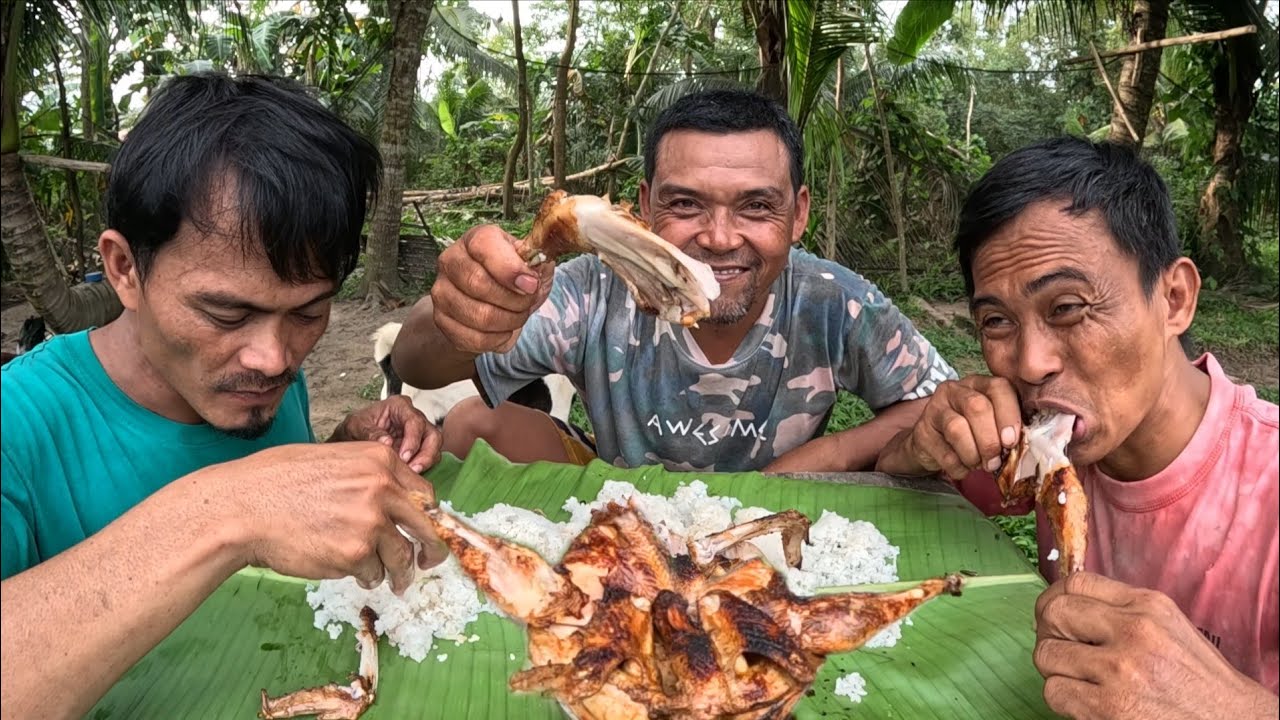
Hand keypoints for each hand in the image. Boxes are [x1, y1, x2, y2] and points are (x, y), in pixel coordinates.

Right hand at [208, 442, 447, 593]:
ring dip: (397, 572)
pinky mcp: (355, 554)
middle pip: (425, 527)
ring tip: (391, 580)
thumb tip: (397, 502)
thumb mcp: (334, 459)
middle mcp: (382, 489)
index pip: (424, 494)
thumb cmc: (278, 481)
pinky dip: (366, 577)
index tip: (425, 531)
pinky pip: (373, 572)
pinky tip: (352, 573)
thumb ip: (369, 477)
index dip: (427, 517)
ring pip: (401, 556)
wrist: (243, 507)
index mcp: (380, 461)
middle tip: (429, 563)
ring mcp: (371, 523)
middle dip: (430, 551)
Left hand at [331, 395, 440, 472]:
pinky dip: (423, 466)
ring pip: (434, 446)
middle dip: (426, 453)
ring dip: (426, 461)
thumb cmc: (355, 427)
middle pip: (432, 434)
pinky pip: (429, 456)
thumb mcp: (356, 427)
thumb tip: (387, 442)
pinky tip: (410, 474)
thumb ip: (370, 433)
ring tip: (411, 474)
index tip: (404, 456)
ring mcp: (418, 432)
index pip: (415, 421)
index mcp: (399, 406)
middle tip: (413, 469)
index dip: (412, 440)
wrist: (351, 438)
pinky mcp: (418, 447)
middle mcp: (413, 417)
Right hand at [430, 224, 554, 353]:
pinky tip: (503, 331)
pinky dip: (496, 339)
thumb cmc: (513, 278)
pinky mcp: (441, 320)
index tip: (531, 284)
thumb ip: (537, 262)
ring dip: (508, 321)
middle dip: (514, 300)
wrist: (490, 303)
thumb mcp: (531, 264)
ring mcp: (441, 291)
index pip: (484, 245)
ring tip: (517, 316)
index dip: (511, 269)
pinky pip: (472, 337)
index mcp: (475, 238)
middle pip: (478, 283)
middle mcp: (451, 260)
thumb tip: (536, 270)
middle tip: (527, 303)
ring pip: (478, 315)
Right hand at [880, 375, 1021, 479]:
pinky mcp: (922, 431)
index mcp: (979, 384)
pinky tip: (963, 468)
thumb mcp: (992, 423)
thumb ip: (1008, 426)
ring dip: (973, 454)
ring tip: (979, 465)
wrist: (934, 444)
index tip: (1012, 441)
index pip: (998, 387)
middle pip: (976, 407)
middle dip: (990, 440)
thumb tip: (1026, 445)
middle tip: (995, 461)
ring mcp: (934, 409)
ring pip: (957, 429)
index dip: (1008, 414)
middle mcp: (954, 390)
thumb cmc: (971, 432)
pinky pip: (944, 451)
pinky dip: (959, 467)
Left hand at [1033, 572, 1276, 718]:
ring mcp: (1120, 669)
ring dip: (1055, 669)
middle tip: (1059, 648)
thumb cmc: (1198, 679)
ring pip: (1046, 654)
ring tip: (1076, 678)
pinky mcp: (1110, 707)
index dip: (1056, 598)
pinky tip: (1084, 700)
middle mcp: (1134, 630)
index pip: (1077, 582)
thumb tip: (1069, 604)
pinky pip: (1055, 691)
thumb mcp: (1169, 626)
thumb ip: (1123, 610)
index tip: (1055, 615)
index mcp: (1148, 605)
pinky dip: (1062, 697)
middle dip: (1048, 632)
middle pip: (1053, 612)